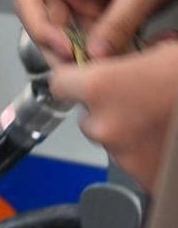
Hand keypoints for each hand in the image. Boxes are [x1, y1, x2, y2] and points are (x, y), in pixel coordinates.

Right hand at [16, 0, 177, 60]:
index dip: (41, 28)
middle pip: (45, 23)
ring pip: (67, 35)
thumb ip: (119, 22)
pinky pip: (89, 36)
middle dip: (64, 47)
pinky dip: (101, 49)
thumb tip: (96, 56)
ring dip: (84, 52)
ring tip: (106, 63)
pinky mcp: (94, 9)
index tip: (65, 49)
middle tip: (85, 68)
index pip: (30, 0)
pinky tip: (116, 55)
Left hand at [50, 42, 177, 193]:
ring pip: (110, 137)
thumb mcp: (172, 52)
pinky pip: (132, 161)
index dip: (73, 77)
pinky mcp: (141, 177)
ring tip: (161, 117)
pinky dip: (145, 151)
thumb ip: (142, 52)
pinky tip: (165, 138)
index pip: (59, 83)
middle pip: (87, 113)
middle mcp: (105, 124)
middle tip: (142, 96)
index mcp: (104, 87)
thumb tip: (139, 50)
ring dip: (128, 128)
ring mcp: (123, 155)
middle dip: (108, 104)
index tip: (81, 75)